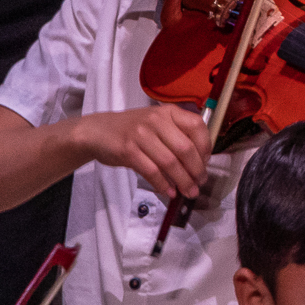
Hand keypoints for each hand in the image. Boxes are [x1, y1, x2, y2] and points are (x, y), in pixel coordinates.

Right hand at [75, 103, 212, 200]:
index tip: (206, 163)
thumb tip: (199, 161)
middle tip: (200, 183)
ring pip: (169, 162)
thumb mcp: (157, 123)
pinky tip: (169, 191)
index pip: (197, 126)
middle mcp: (157, 120)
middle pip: (185, 148)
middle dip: (196, 169)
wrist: (97, 131)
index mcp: (169, 112)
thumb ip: (177, 135)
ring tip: (188, 191)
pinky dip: (163, 184)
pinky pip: (151, 171)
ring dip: (182, 180)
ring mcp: (141, 135)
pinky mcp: (128, 151)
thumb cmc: (132, 130)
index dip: (205, 147)